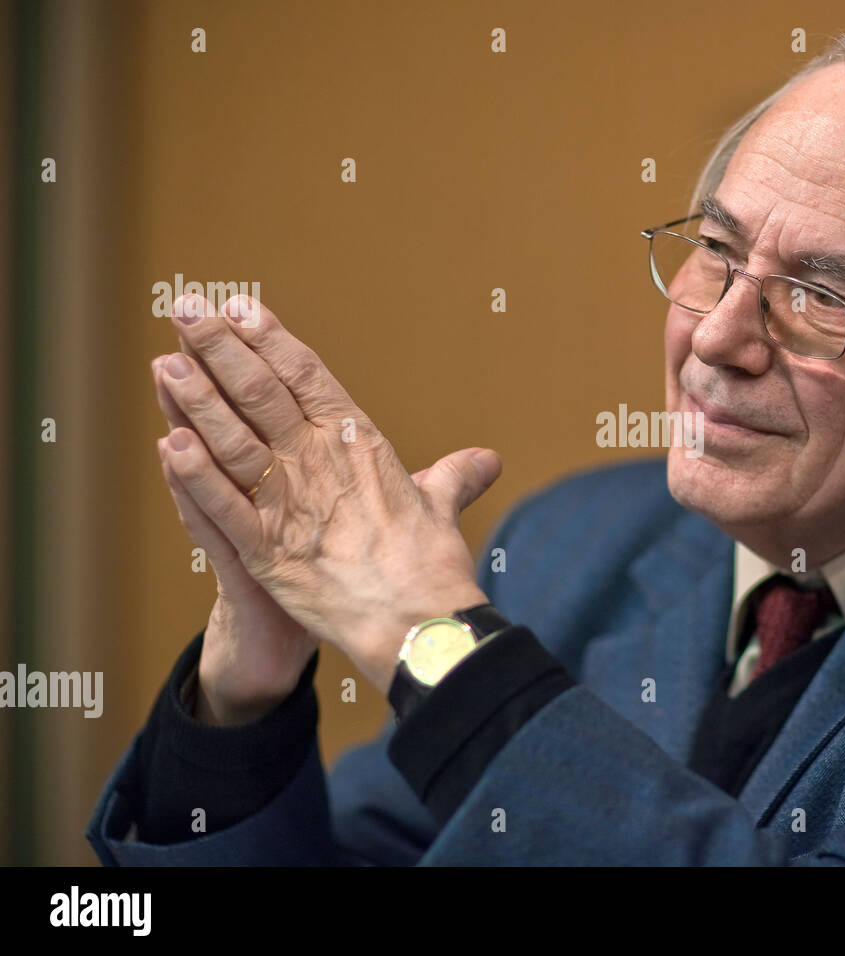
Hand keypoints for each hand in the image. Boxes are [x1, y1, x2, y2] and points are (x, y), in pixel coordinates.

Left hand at [155, 293, 499, 693]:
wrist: (420, 623)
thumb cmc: (432, 564)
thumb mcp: (441, 507)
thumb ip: (453, 476)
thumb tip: (485, 461)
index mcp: (359, 444)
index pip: (307, 376)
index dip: (270, 339)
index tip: (241, 307)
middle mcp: (319, 463)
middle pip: (260, 393)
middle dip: (219, 348)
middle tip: (186, 309)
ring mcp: (290, 505)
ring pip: (233, 439)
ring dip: (196, 399)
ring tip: (166, 362)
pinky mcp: (267, 552)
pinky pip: (222, 506)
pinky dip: (194, 475)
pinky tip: (170, 444)